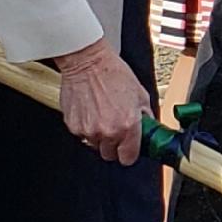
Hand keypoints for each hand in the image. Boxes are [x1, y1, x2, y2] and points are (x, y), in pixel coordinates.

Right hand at [51, 38, 147, 164]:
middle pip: (110, 155)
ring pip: (95, 145)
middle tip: (117, 129)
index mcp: (127, 126)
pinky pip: (82, 135)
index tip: (129, 148)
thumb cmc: (113, 73)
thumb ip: (145, 117)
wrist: (87, 63)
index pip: (128, 158)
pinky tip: (91, 111)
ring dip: (100, 136)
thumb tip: (148, 129)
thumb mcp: (140, 94)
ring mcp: (88, 130)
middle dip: (114, 145)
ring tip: (103, 115)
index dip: (129, 153)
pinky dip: (87, 127)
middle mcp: (107, 131)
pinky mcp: (73, 126)